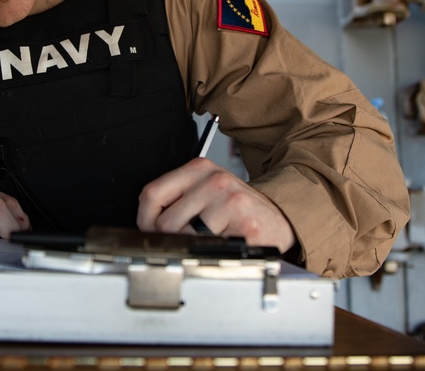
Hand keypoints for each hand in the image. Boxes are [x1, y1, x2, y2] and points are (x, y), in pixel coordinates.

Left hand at [137, 157, 295, 252]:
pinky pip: (211, 249)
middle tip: (183, 242)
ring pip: (185, 238)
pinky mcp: (245, 223)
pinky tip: (224, 246)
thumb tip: (146, 224)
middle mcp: (214, 180)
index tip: (150, 230)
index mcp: (199, 169)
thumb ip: (177, 201)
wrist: (279, 218)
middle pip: (164, 221)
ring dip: (192, 248)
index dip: (145, 219)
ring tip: (207, 242)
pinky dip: (214, 255)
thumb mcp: (206, 193)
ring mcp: (230, 200)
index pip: (152, 193)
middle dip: (168, 240)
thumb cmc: (238, 210)